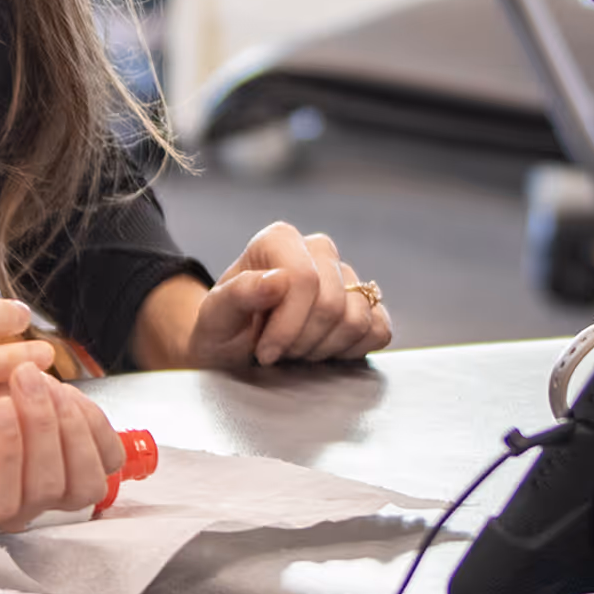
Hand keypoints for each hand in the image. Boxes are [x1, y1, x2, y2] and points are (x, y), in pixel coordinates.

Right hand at [0, 366, 125, 530]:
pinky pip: (108, 457)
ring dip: (73, 428)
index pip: (1, 498)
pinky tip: (68, 394)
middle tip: (23, 377)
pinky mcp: (80, 461)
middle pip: (48, 487)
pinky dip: (96, 424)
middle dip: (41, 426)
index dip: (6, 454)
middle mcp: (16, 505)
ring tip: (48, 384)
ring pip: (85, 481)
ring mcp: (54, 487)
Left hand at [189, 223, 392, 366]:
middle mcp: (317, 249)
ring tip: (296, 350)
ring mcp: (346, 275)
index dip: (287, 326)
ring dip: (324, 348)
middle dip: (303, 341)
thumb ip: (237, 296)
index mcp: (279, 240)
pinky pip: (379, 329)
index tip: (265, 352)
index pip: (304, 281)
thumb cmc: (222, 330)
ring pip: (358, 319)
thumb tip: (278, 281)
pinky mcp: (365, 302)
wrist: (234, 348)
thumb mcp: (214, 319)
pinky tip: (323, 350)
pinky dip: (352, 350)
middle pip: (333, 303)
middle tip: (278, 353)